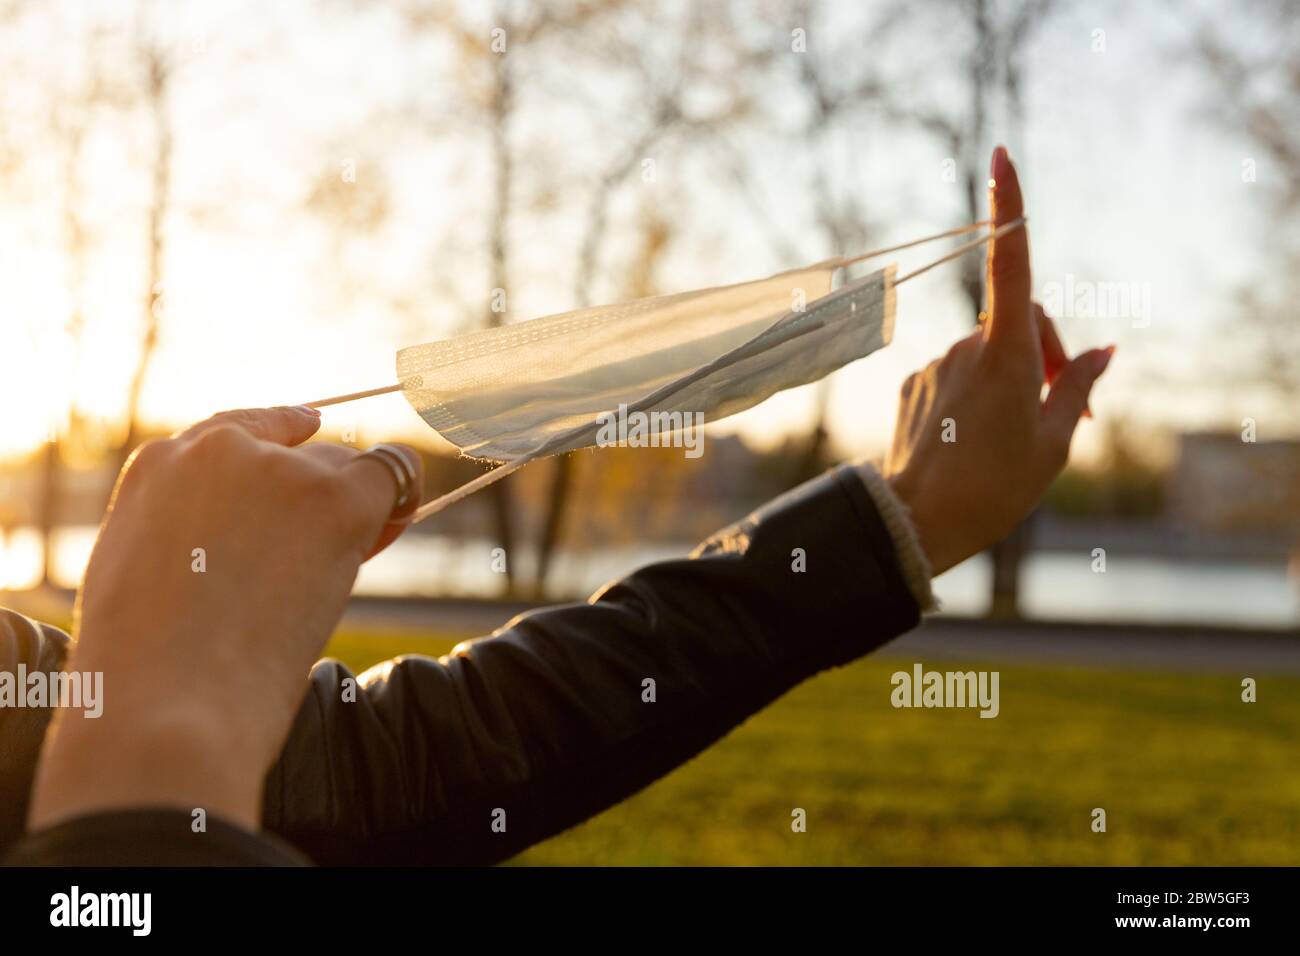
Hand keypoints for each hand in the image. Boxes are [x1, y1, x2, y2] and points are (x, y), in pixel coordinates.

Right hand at [28, 406, 422, 831]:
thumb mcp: (139, 576)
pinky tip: (397, 526)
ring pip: (344, 469)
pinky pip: (394, 474)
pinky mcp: (333, 498)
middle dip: (316, 495)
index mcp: (160, 467)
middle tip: (319, 558)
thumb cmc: (144, 670)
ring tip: (331, 577)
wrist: (165, 703)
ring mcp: (279, 470)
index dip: (280, 440)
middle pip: (298, 453)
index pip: (235, 430)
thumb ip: (187, 534)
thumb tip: (249, 541)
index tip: (311, 437)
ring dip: (351, 512)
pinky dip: (403, 501)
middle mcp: (219, 451)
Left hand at [885, 146, 1113, 574]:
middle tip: (1065, 408)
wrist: (916, 524)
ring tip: (1014, 435)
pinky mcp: (913, 384)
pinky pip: (955, 374)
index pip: (1010, 266)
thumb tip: (1101, 352)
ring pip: (985, 351)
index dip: (1009, 209)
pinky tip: (975, 436)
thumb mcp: (1054, 442)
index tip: (1000, 157)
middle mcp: (964, 347)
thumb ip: (1077, 387)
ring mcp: (934, 364)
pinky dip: (976, 392)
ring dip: (1008, 376)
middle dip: (1045, 351)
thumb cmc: (994, 488)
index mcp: (1004, 354)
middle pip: (1017, 323)